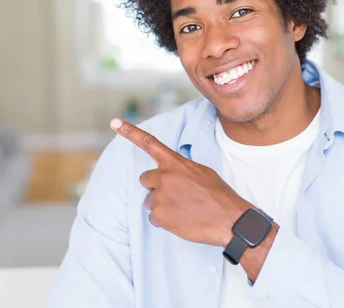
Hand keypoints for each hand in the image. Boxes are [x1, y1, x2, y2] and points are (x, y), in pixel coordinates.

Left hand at [110, 118, 252, 246]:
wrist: (229, 219)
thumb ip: (181, 169)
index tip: (114, 122)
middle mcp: (165, 177)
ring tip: (184, 209)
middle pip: (145, 179)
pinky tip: (181, 220)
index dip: (129, 131)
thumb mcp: (201, 172)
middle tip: (176, 195)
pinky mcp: (160, 215)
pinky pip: (153, 217)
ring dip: (162, 205)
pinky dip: (165, 220)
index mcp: (176, 163)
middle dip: (156, 187)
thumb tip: (170, 173)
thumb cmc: (218, 195)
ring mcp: (160, 196)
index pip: (149, 143)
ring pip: (150, 200)